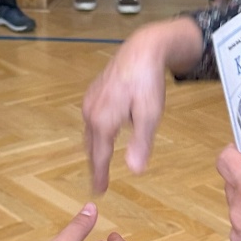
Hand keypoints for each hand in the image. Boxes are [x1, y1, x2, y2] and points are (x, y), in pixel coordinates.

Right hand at [82, 19, 202, 190]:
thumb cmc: (147, 82)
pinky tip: (103, 133)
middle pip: (91, 146)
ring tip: (99, 162)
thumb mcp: (150, 115)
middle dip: (95, 164)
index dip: (99, 176)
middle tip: (98, 183)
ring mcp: (90, 101)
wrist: (141, 49)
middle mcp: (91, 112)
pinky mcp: (93, 92)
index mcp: (103, 121)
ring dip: (94, 148)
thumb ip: (141, 143)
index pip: (99, 156)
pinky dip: (96, 132)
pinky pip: (91, 119)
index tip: (98, 192)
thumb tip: (135, 171)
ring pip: (90, 132)